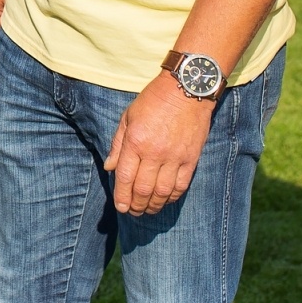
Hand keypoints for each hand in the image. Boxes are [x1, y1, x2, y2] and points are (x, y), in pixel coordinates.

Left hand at [102, 71, 214, 215]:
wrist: (186, 90)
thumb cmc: (153, 101)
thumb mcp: (128, 117)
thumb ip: (118, 144)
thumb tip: (109, 167)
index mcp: (136, 141)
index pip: (125, 177)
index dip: (122, 196)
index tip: (120, 206)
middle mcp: (155, 153)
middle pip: (143, 189)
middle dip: (136, 205)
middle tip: (133, 212)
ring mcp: (175, 157)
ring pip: (162, 192)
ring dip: (153, 205)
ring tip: (147, 210)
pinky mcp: (191, 159)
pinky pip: (181, 186)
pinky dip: (172, 197)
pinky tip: (165, 200)